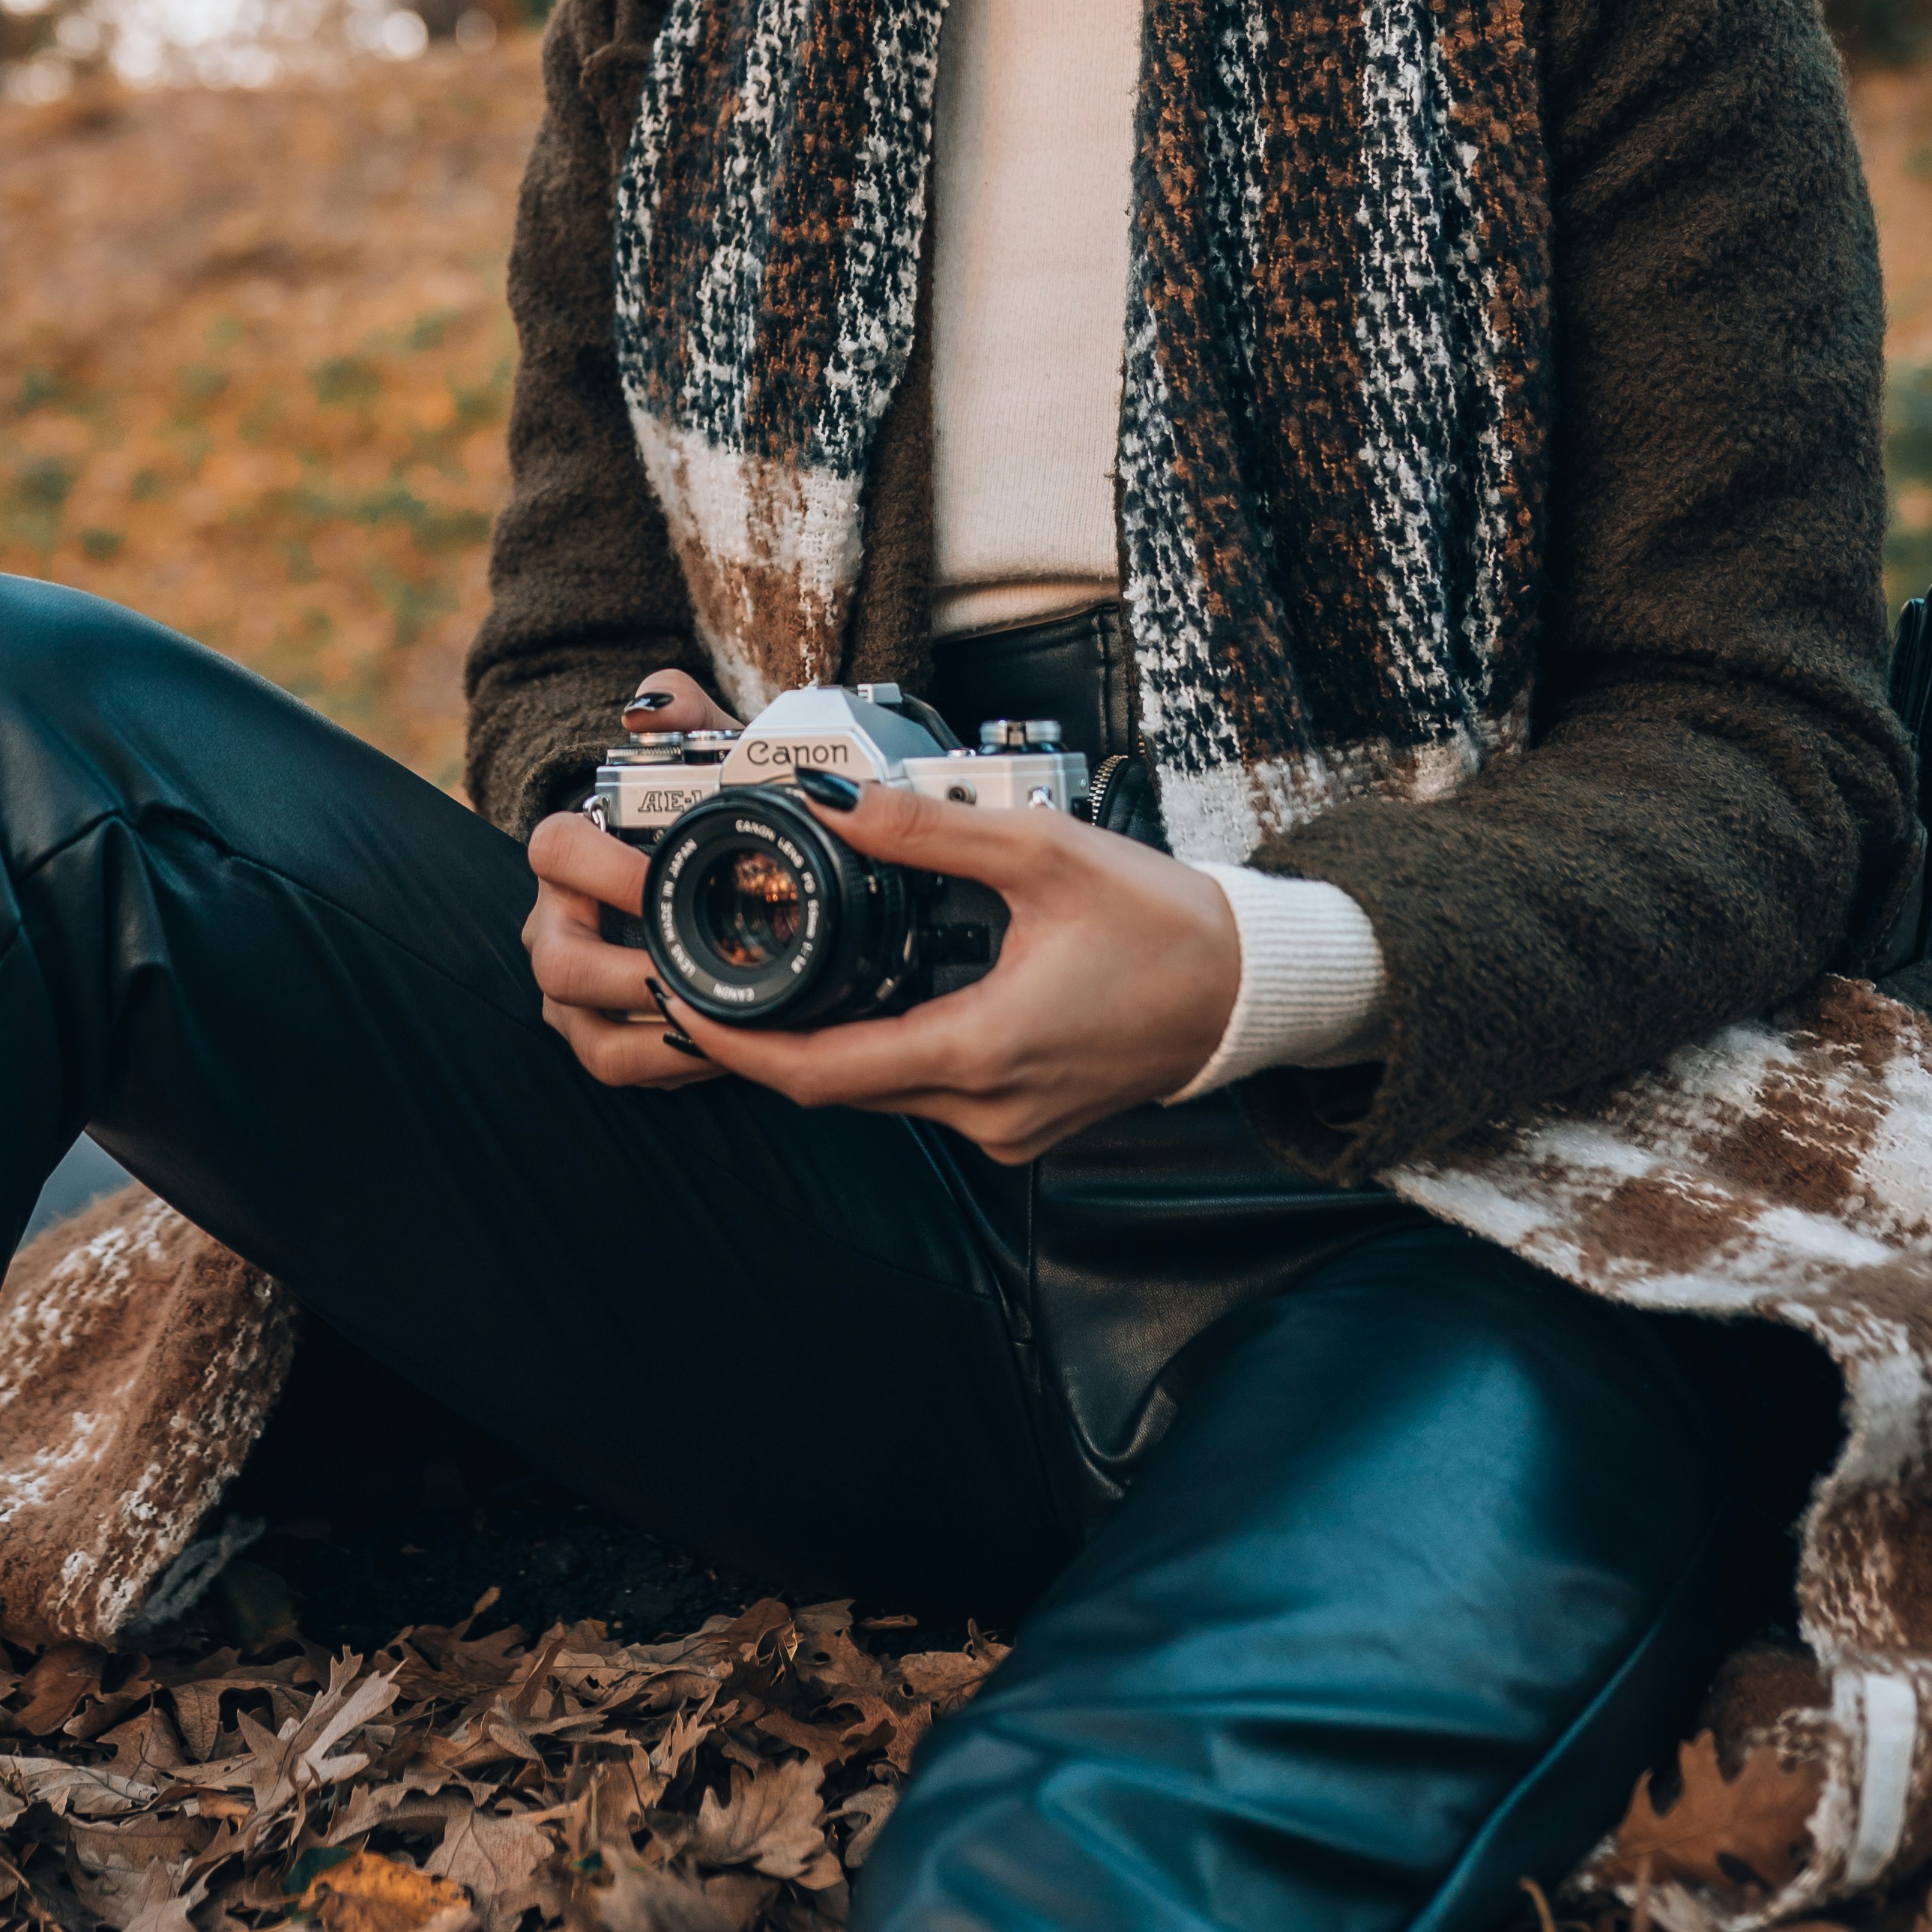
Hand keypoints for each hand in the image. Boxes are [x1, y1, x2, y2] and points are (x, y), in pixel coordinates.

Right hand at [521, 666, 735, 1091]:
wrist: (705, 879)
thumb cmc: (702, 821)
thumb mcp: (703, 764)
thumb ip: (686, 717)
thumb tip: (653, 704)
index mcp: (569, 855)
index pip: (552, 850)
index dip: (602, 870)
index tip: (662, 878)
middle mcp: (554, 923)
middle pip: (556, 961)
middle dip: (624, 974)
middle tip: (690, 973)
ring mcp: (568, 988)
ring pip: (581, 1028)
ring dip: (650, 1033)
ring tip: (715, 1022)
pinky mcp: (598, 1035)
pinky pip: (614, 1064)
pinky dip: (665, 1063)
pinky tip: (719, 1047)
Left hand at [647, 785, 1241, 1162]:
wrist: (1250, 990)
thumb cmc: (1164, 924)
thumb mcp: (1042, 851)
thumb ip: (929, 828)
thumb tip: (829, 802)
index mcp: (986, 1049)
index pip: (823, 1072)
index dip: (740, 1044)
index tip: (681, 1005)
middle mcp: (988, 1109)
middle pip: (839, 1089)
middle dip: (766, 1041)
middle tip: (706, 981)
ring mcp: (1008, 1128)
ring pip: (881, 1097)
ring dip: (825, 1047)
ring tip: (773, 981)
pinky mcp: (1024, 1127)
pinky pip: (927, 1097)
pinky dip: (885, 1054)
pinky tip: (870, 1000)